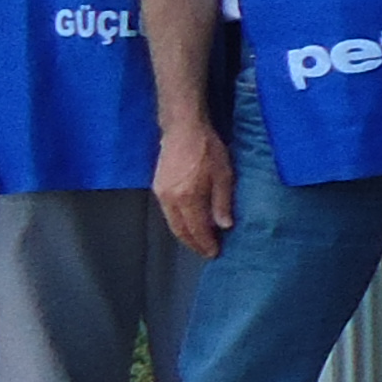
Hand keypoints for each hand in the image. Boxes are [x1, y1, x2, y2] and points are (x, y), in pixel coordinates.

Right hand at [154, 117, 233, 255]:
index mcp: (187, 197)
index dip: (205, 243)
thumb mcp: (224, 175)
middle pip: (180, 230)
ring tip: (199, 241)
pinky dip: (178, 223)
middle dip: (194, 243)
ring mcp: (161, 193)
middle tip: (206, 251)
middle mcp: (170, 199)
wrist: (183, 129)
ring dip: (185, 235)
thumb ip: (222, 202)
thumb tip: (224, 226)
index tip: (215, 253)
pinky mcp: (158, 187)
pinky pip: (168, 213)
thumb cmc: (207, 149)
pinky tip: (189, 223)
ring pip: (172, 223)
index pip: (196, 229)